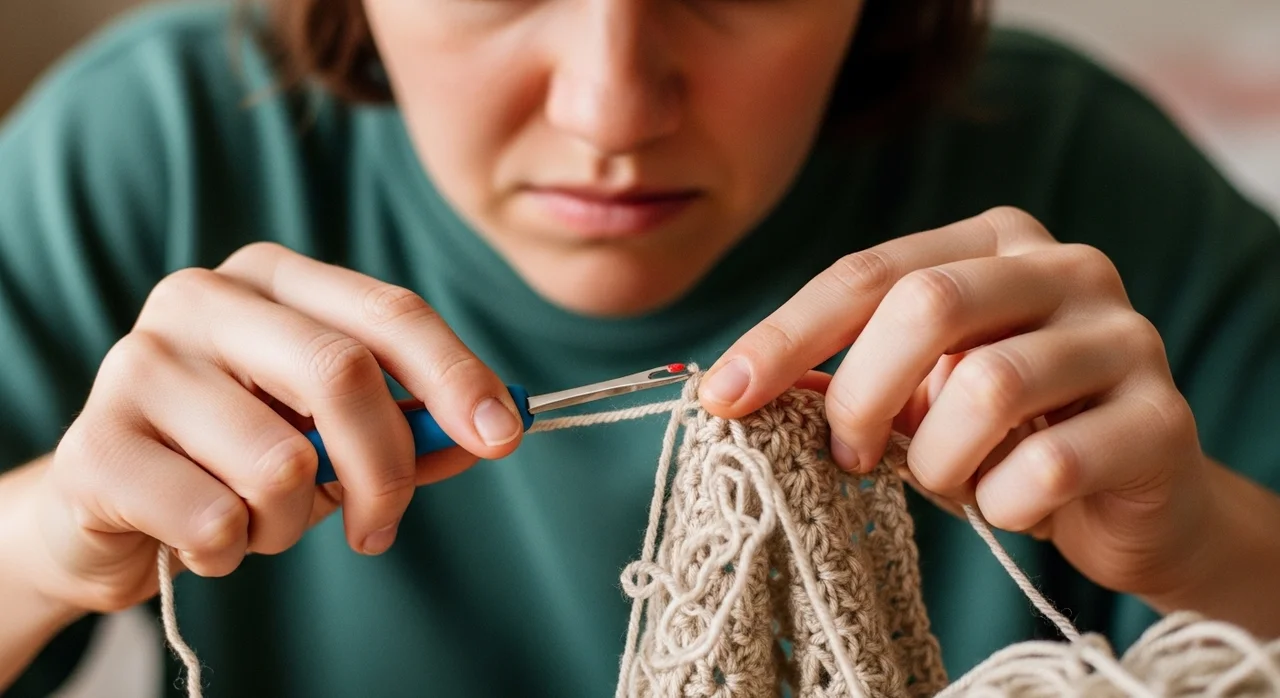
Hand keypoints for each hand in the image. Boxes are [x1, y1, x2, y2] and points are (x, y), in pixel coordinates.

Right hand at [27, 242, 523, 614]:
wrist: (108, 508)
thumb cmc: (235, 458)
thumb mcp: (333, 435)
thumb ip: (410, 426)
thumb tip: (495, 427)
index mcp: (270, 278)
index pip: (388, 312)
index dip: (456, 374)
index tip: (504, 434)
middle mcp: (201, 298)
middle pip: (342, 373)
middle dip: (386, 470)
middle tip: (380, 530)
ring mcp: (139, 363)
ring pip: (281, 463)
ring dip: (292, 523)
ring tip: (258, 522)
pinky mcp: (94, 445)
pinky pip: (216, 520)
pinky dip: (231, 551)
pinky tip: (201, 538)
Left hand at [698, 207, 1209, 598]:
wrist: (1133, 502)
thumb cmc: (1001, 440)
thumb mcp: (916, 395)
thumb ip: (846, 374)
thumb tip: (728, 389)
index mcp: (994, 243)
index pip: (868, 273)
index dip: (786, 336)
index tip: (720, 398)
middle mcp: (1067, 267)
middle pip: (928, 303)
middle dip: (861, 392)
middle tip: (847, 454)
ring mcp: (1124, 337)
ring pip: (988, 386)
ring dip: (938, 460)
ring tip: (948, 481)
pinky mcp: (1163, 420)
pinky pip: (1050, 466)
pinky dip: (1003, 503)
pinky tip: (1011, 506)